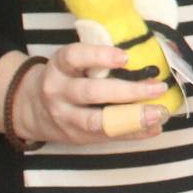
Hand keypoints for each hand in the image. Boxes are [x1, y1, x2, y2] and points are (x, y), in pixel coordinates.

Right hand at [15, 44, 169, 145]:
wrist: (33, 109)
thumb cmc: (67, 78)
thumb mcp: (72, 63)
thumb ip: (99, 60)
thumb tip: (147, 57)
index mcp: (59, 66)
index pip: (74, 57)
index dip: (100, 56)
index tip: (126, 57)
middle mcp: (58, 91)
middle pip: (91, 92)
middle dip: (128, 91)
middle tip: (158, 87)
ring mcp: (65, 117)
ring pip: (97, 121)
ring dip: (132, 118)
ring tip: (159, 113)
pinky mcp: (76, 137)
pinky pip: (107, 137)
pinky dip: (133, 133)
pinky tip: (153, 128)